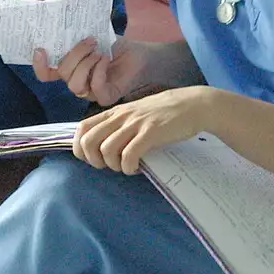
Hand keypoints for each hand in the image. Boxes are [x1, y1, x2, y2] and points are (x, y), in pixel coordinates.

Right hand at [32, 37, 147, 106]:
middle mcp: (77, 81)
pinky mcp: (105, 97)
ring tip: (98, 52)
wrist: (139, 54)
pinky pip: (95, 88)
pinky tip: (106, 59)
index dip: (40, 66)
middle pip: (63, 74)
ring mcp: (90, 92)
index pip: (47, 74)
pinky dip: (99, 71)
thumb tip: (62, 24)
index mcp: (70, 68)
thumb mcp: (94, 36)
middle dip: (75, 55)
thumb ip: (77, 36)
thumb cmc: (115, 46)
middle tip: (90, 41)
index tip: (40, 49)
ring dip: (86, 64)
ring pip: (75, 84)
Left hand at [73, 86, 220, 173]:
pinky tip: (136, 168)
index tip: (92, 159)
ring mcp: (136, 123)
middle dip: (93, 160)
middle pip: (89, 141)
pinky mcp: (151, 132)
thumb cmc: (165, 113)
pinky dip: (128, 167)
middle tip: (108, 166)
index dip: (80, 147)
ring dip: (113, 165)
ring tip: (125, 167)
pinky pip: (129, 154)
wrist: (194, 105)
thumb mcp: (136, 114)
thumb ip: (119, 124)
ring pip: (107, 149)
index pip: (82, 128)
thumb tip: (102, 145)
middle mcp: (122, 116)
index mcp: (115, 112)